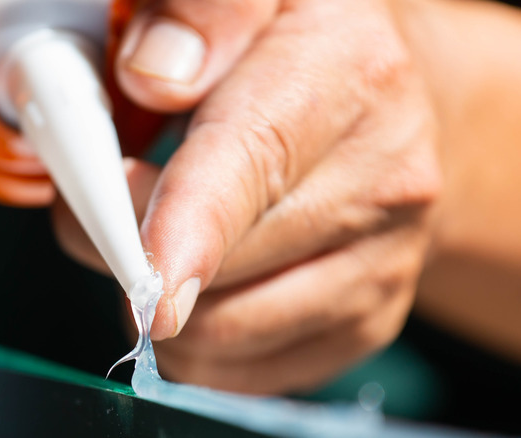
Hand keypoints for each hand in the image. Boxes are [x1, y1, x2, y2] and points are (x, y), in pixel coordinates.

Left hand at [54, 0, 440, 393]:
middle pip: (226, 262)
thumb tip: (150, 78)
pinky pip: (249, 370)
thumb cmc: (314, 52)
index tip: (148, 276)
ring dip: (162, 300)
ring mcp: (386, 264)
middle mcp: (388, 180)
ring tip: (163, 240)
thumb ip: (208, 11)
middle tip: (113, 199)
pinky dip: (198, 344)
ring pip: (229, 331)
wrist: (407, 120)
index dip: (190, 224)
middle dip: (131, 245)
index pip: (256, 159)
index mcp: (349, 76)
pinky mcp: (368, 322)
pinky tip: (206, 283)